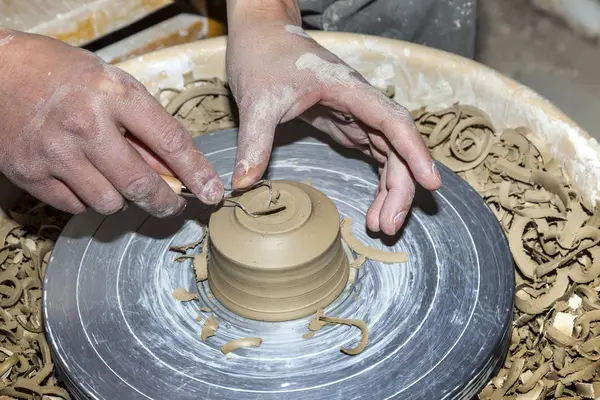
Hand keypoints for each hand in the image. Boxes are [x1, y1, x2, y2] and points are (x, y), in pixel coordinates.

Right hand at [0, 29, 223, 216]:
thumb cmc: (64, 75)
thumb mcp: (113, 86)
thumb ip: (144, 128)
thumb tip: (176, 170)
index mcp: (114, 94)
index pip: (170, 141)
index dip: (197, 173)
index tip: (212, 192)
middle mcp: (86, 124)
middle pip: (141, 184)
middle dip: (167, 203)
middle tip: (174, 205)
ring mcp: (55, 151)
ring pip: (109, 203)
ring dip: (122, 199)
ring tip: (115, 178)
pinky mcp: (30, 172)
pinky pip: (75, 206)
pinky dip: (87, 199)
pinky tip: (83, 178)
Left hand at [225, 0, 441, 234]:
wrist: (261, 38)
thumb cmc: (264, 57)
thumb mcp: (258, 101)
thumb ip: (254, 142)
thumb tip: (243, 185)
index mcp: (349, 90)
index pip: (394, 122)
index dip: (415, 153)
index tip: (431, 183)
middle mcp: (361, 103)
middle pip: (397, 146)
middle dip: (400, 186)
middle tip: (389, 225)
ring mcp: (356, 114)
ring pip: (388, 154)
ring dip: (391, 189)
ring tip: (382, 225)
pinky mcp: (346, 123)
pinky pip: (373, 155)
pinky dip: (378, 181)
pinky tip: (375, 205)